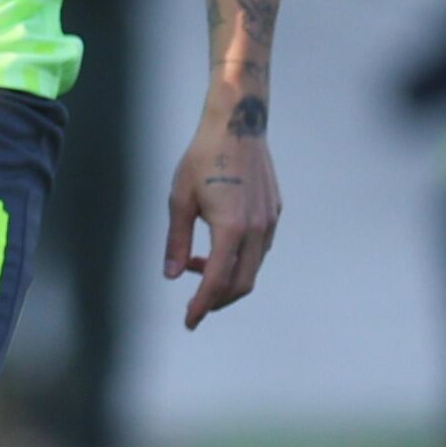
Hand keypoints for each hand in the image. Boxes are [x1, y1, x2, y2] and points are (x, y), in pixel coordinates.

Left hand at [163, 91, 281, 329]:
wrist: (238, 126)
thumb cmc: (202, 158)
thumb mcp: (179, 199)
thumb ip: (176, 240)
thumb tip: (171, 274)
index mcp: (231, 229)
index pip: (216, 281)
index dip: (202, 305)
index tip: (190, 321)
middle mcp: (257, 230)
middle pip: (241, 283)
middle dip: (217, 299)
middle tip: (193, 304)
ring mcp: (269, 222)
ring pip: (252, 268)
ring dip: (225, 277)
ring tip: (194, 264)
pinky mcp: (274, 213)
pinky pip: (259, 250)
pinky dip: (238, 259)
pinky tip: (215, 247)